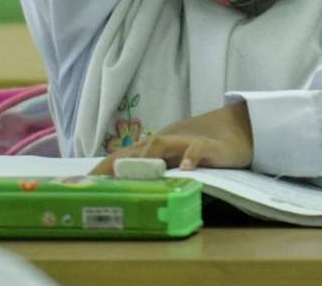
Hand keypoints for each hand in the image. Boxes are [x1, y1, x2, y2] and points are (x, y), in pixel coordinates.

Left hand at [90, 102, 252, 174]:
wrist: (236, 131)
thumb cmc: (199, 149)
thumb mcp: (173, 161)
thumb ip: (154, 170)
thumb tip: (128, 190)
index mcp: (155, 146)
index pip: (124, 154)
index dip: (104, 165)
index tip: (85, 181)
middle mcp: (166, 140)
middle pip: (137, 148)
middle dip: (120, 163)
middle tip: (106, 179)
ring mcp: (185, 141)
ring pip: (162, 143)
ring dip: (149, 157)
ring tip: (141, 173)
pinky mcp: (207, 145)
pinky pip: (197, 149)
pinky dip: (191, 157)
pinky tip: (186, 169)